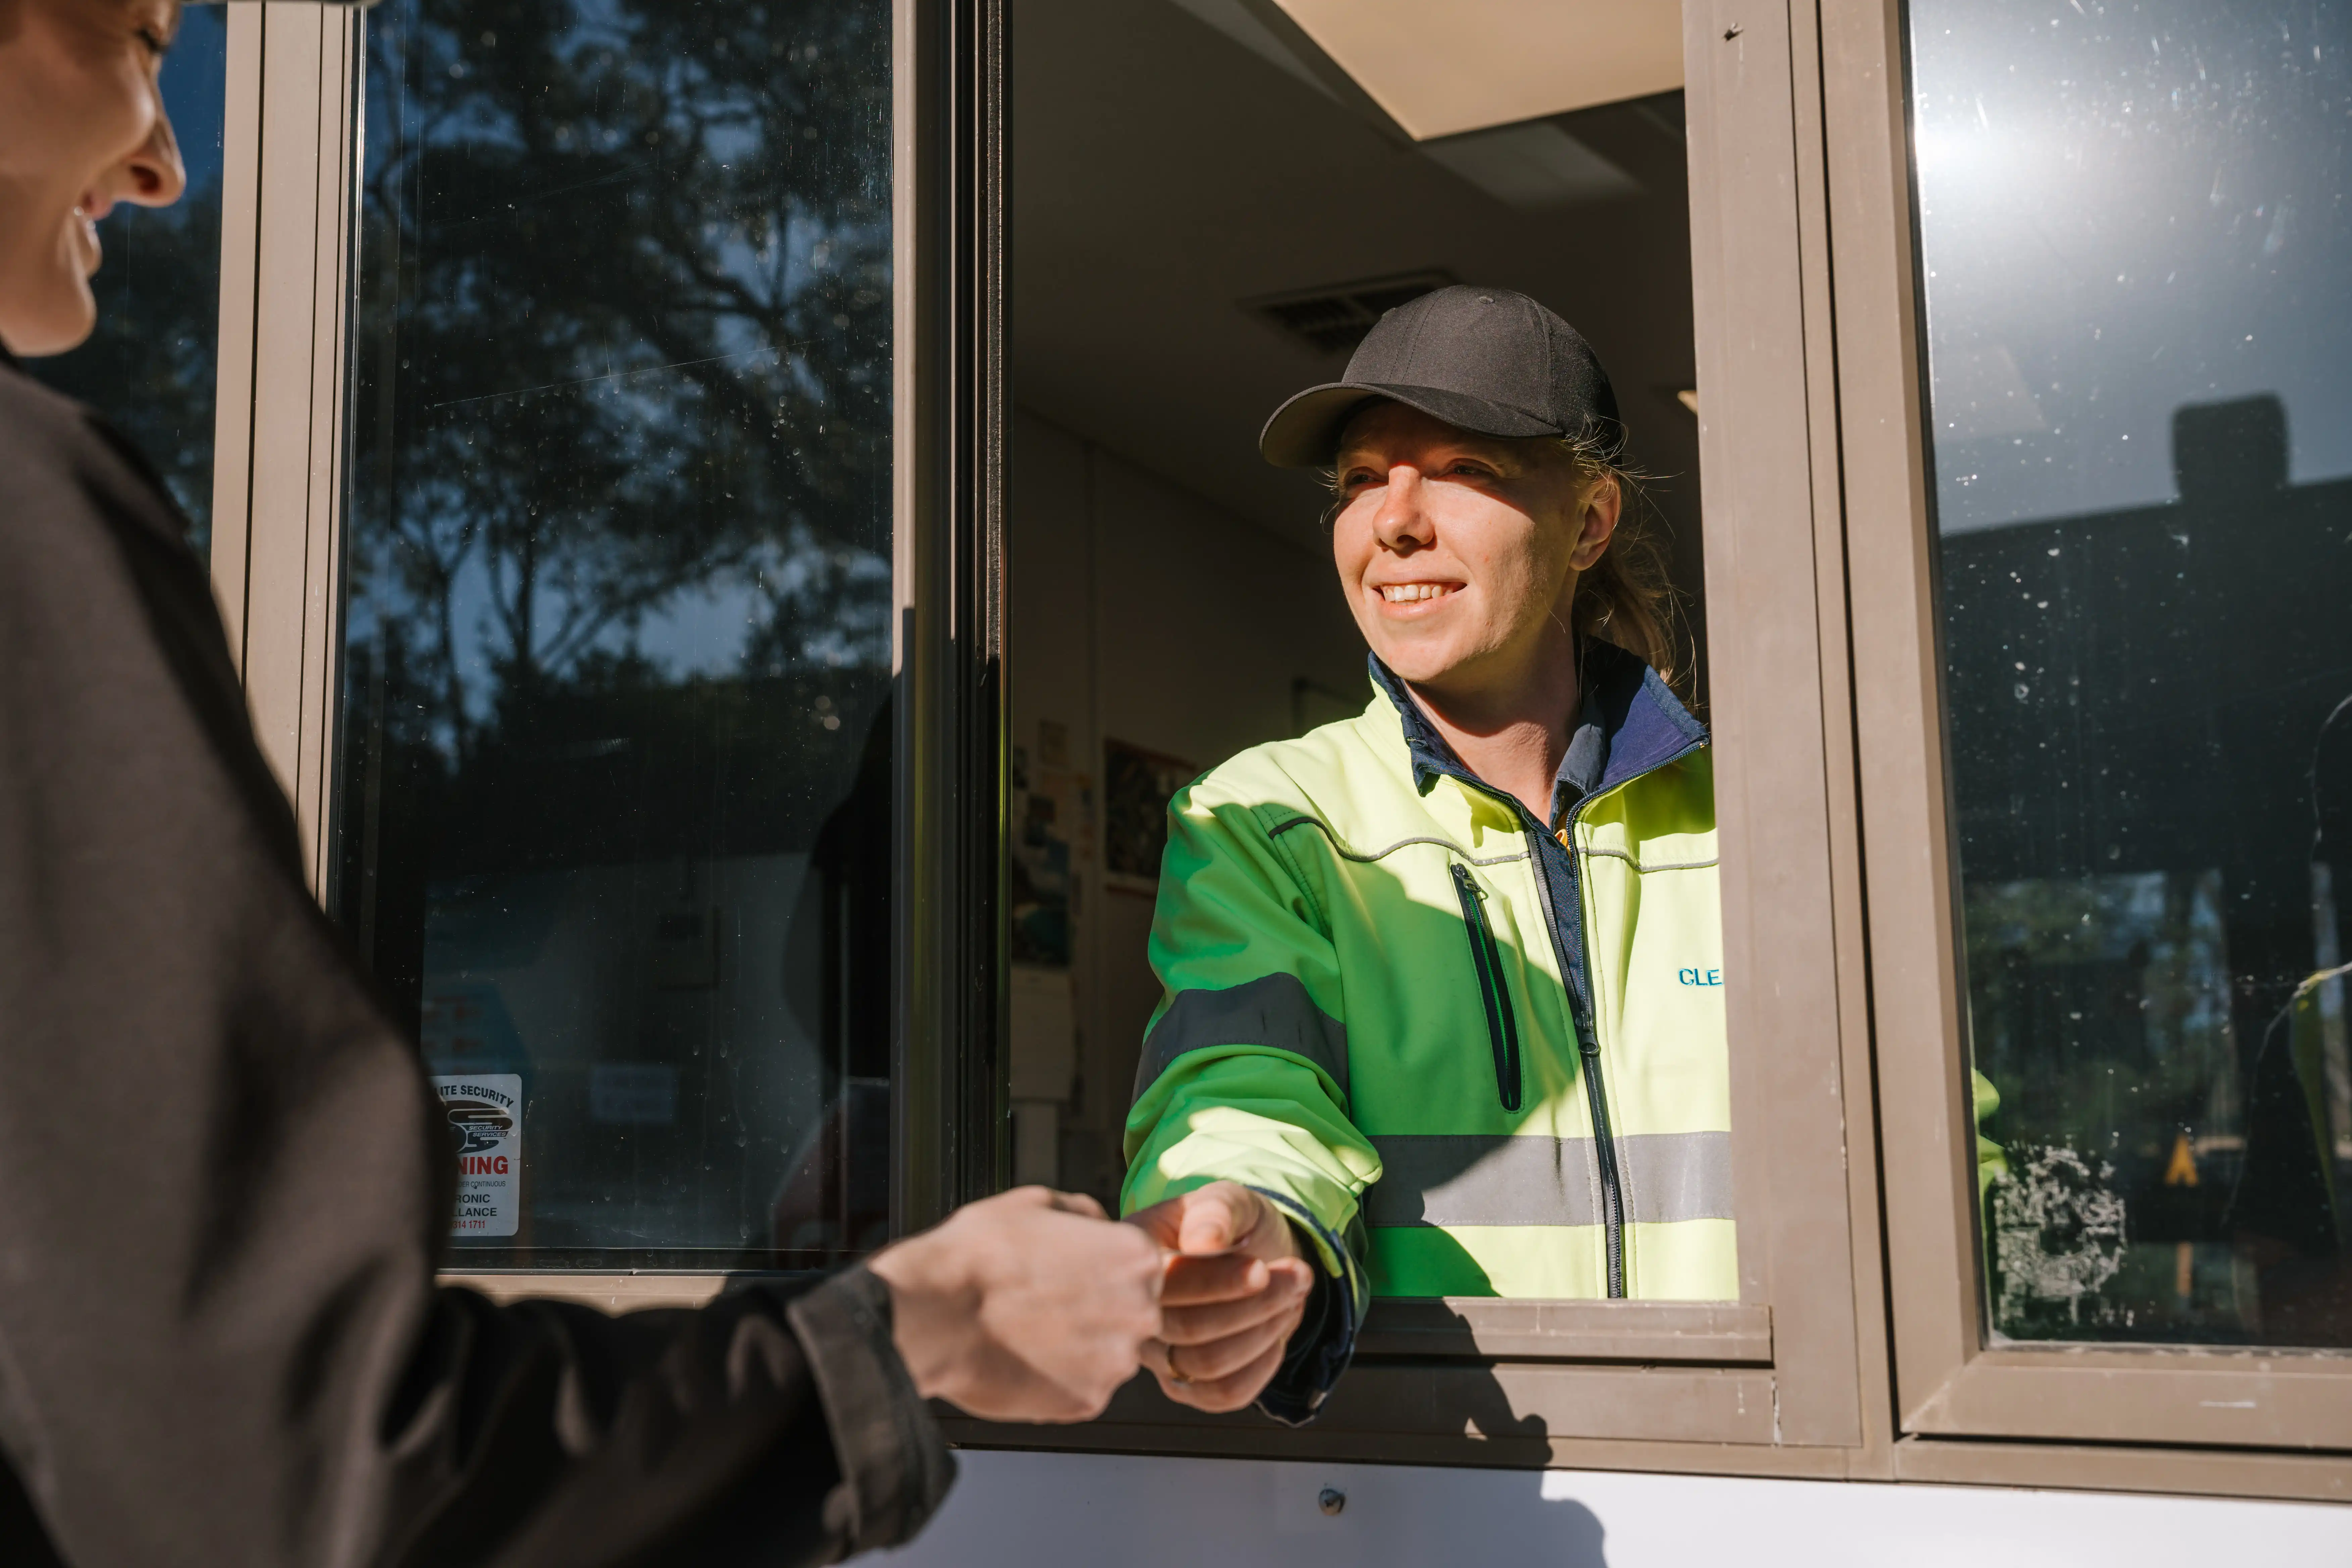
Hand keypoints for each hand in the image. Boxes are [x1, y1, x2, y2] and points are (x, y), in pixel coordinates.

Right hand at [867, 1187, 1162, 1421]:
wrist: (937, 1314)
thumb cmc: (981, 1255)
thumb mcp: (1038, 1202)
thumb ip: (1085, 1214)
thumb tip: (1098, 1225)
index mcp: (1136, 1258)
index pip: (1144, 1266)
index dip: (1106, 1268)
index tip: (1077, 1272)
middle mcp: (1140, 1313)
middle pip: (1133, 1312)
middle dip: (1100, 1309)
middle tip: (1049, 1303)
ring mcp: (1116, 1364)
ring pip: (1110, 1354)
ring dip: (1081, 1346)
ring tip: (1031, 1331)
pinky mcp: (1088, 1403)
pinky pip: (1084, 1388)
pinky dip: (1059, 1378)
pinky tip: (1025, 1358)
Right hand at [1123, 1181, 1315, 1413]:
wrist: (1253, 1256)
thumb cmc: (1233, 1223)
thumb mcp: (1230, 1199)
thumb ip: (1217, 1210)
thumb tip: (1203, 1240)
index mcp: (1133, 1258)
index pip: (1165, 1283)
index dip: (1218, 1282)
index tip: (1262, 1268)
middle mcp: (1134, 1311)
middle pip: (1186, 1329)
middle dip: (1254, 1304)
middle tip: (1297, 1275)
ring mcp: (1156, 1354)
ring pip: (1206, 1364)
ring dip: (1263, 1330)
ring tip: (1292, 1295)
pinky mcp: (1184, 1385)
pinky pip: (1223, 1394)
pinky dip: (1262, 1366)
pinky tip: (1276, 1332)